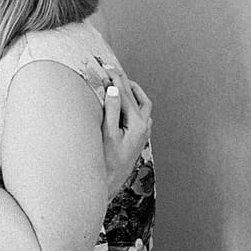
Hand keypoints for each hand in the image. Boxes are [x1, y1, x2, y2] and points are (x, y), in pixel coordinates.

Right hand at [101, 65, 151, 198]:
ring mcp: (143, 133)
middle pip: (137, 97)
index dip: (116, 79)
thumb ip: (111, 110)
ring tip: (122, 81)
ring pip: (144, 105)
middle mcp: (144, 127)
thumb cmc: (106, 160)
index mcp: (137, 124)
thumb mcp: (107, 133)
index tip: (107, 67)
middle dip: (125, 82)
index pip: (126, 95)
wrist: (110, 183)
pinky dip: (134, 103)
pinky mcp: (139, 137)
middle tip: (113, 69)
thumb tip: (112, 89)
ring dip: (133, 91)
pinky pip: (142, 114)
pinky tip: (126, 102)